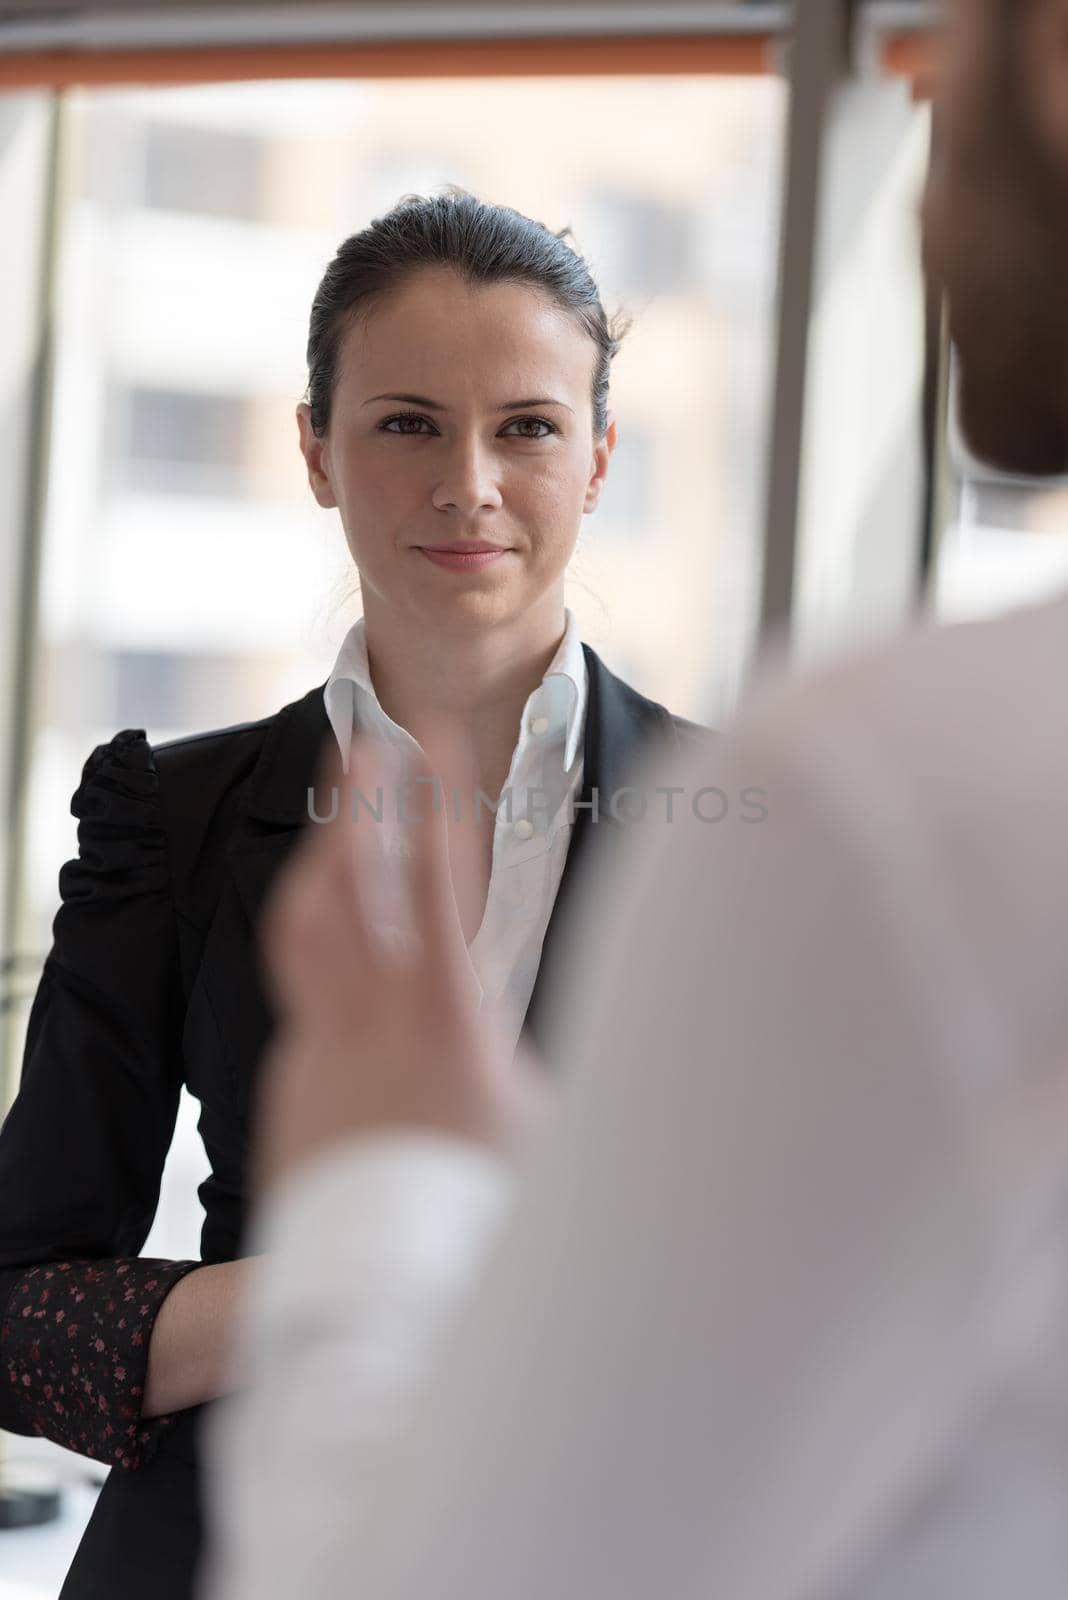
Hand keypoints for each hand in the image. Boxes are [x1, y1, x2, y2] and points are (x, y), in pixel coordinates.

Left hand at [251, 731, 534, 1194]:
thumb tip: (531, 1011)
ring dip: (321, 867)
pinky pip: (302, 1003)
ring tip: (335, 827)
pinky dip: (323, 962)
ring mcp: (318, 1051)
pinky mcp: (290, 1088)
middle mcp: (368, 1020)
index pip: (435, 882)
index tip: (432, 736)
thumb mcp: (542, 1118)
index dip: (434, 801)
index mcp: (442, 1017)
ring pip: (304, 934)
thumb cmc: (487, 1210)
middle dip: (357, 803)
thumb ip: (526, 1047)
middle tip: (363, 739)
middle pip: (347, 884)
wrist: (389, 1296)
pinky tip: (346, 958)